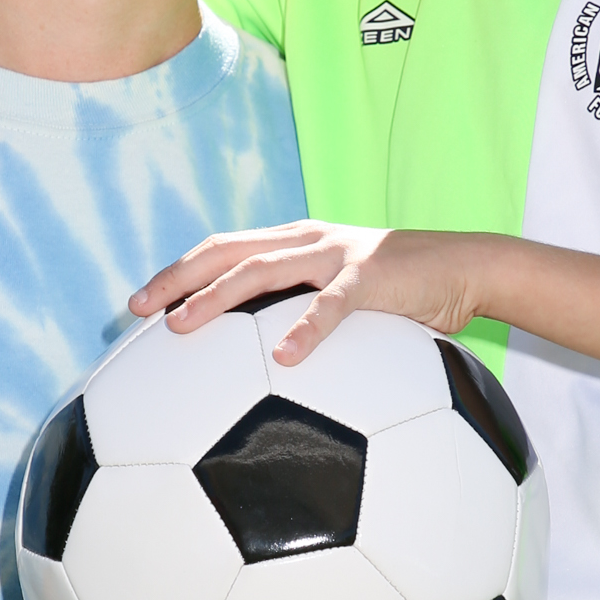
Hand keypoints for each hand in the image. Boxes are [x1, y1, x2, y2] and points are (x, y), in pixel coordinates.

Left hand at [130, 221, 491, 365]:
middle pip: (225, 251)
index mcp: (296, 242)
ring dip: (215, 298)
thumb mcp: (343, 291)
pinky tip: (284, 359)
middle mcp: (307, 240)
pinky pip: (330, 306)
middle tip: (135, 309)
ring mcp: (336, 255)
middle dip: (176, 278)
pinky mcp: (370, 278)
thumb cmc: (402, 290)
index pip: (223, 247)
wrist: (464, 268)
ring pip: (261, 270)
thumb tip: (262, 360)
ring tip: (182, 326)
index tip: (139, 302)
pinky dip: (304, 330)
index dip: (179, 270)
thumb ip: (304, 308)